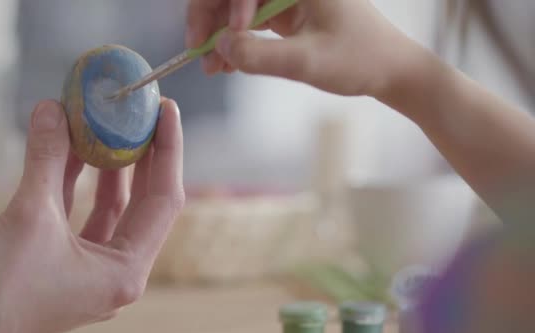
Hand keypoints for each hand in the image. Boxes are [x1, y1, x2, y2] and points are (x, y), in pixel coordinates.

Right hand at [0, 98, 184, 332]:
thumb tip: (53, 109)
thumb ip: (47, 158)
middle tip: (145, 116)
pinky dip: (79, 186)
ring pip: (112, 211)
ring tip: (114, 129)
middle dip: (145, 158)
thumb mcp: (30, 214)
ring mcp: (93, 273)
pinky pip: (83, 218)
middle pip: (144, 205)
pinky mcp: (67, 268)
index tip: (167, 111)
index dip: (169, 151)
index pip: (164, 200)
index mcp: (126, 271)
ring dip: (111, 170)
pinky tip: (75, 153)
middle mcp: (117, 274)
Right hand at [186, 0, 413, 96]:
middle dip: (211, 17)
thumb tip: (220, 47)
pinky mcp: (286, 13)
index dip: (226, 5)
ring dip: (220, 33)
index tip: (227, 37)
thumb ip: (260, 56)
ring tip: (212, 66)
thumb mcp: (307, 62)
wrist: (390, 70)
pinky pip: (249, 21)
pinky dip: (236, 40)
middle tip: (198, 50)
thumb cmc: (359, 60)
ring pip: (236, 6)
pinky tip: (227, 63)